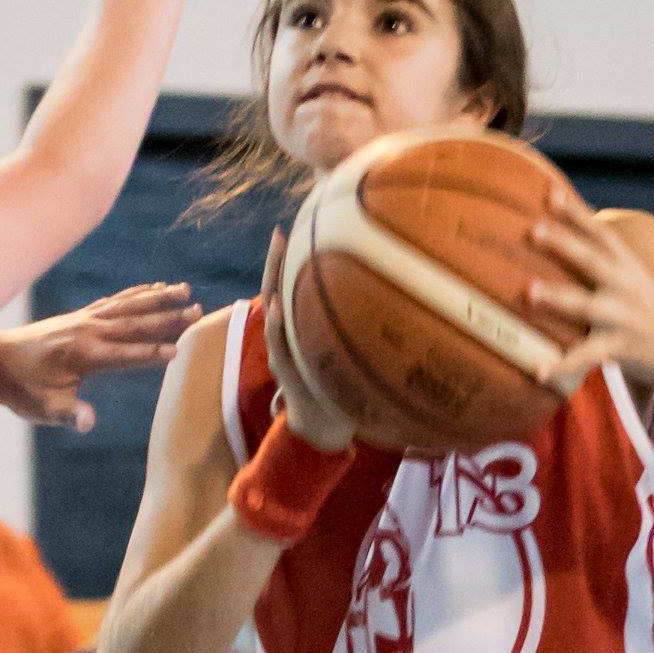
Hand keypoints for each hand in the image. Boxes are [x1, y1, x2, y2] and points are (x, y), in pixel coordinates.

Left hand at [0, 282, 200, 430]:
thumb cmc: (22, 390)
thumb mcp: (43, 409)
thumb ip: (68, 414)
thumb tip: (88, 421)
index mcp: (83, 354)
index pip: (125, 354)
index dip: (151, 353)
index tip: (179, 350)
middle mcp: (87, 331)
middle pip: (134, 323)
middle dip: (167, 318)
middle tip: (198, 311)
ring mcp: (84, 320)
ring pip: (128, 306)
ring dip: (158, 298)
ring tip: (185, 289)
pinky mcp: (81, 316)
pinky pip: (116, 301)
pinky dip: (137, 293)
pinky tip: (155, 289)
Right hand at [261, 227, 358, 451]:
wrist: (320, 423)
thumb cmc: (333, 385)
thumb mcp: (336, 352)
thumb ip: (344, 329)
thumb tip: (380, 299)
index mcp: (296, 327)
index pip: (288, 286)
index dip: (286, 260)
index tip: (289, 229)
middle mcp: (284, 335)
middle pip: (275, 291)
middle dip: (275, 263)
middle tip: (279, 235)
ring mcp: (282, 351)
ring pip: (273, 314)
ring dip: (273, 286)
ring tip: (277, 259)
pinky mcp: (286, 370)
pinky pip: (280, 345)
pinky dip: (276, 326)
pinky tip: (277, 308)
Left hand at [525, 193, 653, 394]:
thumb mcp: (640, 284)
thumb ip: (610, 265)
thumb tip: (579, 239)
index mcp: (631, 271)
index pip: (602, 234)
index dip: (578, 213)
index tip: (551, 193)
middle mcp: (628, 289)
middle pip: (592, 260)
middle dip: (563, 242)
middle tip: (532, 228)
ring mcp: (626, 318)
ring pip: (587, 305)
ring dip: (557, 297)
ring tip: (528, 291)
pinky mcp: (624, 349)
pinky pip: (587, 357)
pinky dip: (560, 365)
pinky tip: (536, 370)